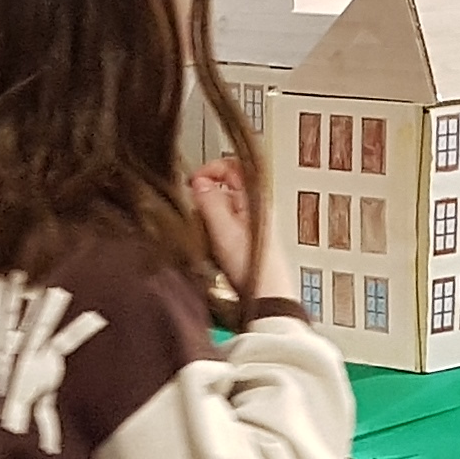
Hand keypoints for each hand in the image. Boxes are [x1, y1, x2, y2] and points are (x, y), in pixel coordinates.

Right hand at [189, 155, 287, 299]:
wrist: (265, 293)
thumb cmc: (253, 264)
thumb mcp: (224, 229)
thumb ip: (210, 201)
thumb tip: (199, 182)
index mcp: (255, 197)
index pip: (233, 165)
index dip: (211, 168)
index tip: (194, 181)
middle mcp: (254, 206)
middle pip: (225, 184)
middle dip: (205, 192)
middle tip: (194, 205)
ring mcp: (249, 221)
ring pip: (221, 204)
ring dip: (207, 212)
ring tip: (203, 229)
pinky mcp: (243, 237)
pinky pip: (222, 222)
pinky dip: (211, 227)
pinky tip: (209, 242)